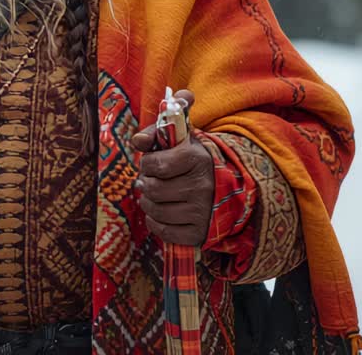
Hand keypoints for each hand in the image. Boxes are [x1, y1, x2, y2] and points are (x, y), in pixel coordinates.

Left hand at [130, 89, 214, 245]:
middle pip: (153, 189)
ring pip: (155, 210)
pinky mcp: (198, 233)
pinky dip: (155, 222)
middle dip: (146, 183)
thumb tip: (137, 140)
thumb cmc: (193, 159)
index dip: (147, 163)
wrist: (224, 185)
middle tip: (150, 180)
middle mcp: (202, 186)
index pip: (155, 164)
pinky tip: (161, 212)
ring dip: (148, 202)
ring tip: (154, 195)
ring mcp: (201, 212)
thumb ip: (159, 129)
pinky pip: (163, 231)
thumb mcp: (181, 138)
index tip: (151, 162)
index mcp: (197, 159)